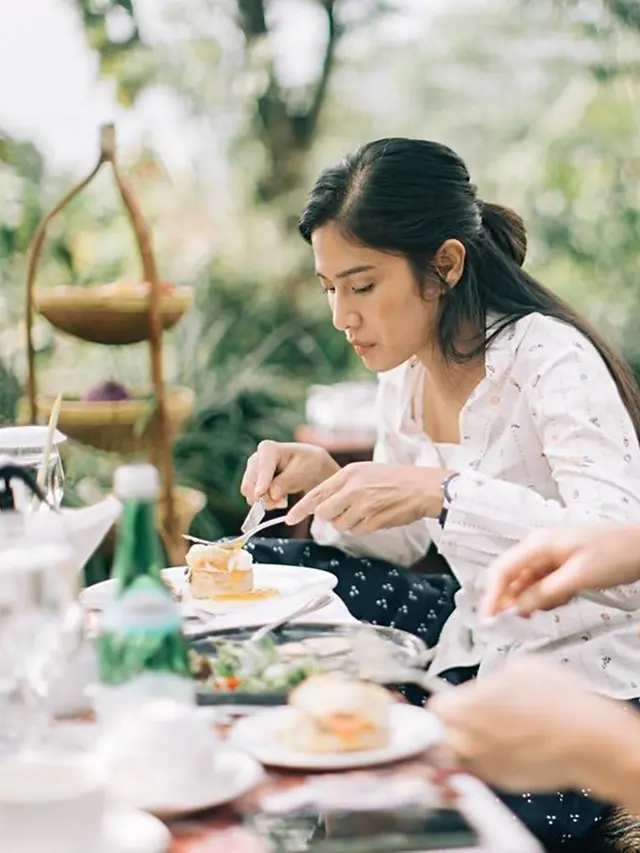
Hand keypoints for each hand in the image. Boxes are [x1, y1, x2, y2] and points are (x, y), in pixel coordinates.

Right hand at [240, 441, 339, 509]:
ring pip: (250, 494)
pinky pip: (254, 499)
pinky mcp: (253, 484)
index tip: (259, 494)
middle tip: (282, 504)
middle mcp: (255, 458)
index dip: (260, 481)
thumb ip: (286, 482)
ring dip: (266, 501)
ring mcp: (252, 471)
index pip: (262, 468)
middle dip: (263, 497)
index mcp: (268, 449)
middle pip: (249, 483)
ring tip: (284, 501)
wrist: (308, 466)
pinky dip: (266, 503)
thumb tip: (272, 495)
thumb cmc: (307, 464)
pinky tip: (280, 499)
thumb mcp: (302, 471)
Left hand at [285, 462, 448, 532]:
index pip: (317, 494)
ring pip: (340, 525)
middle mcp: (354, 488)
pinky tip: (375, 516)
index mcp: (349, 473)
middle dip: (329, 517)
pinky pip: (357, 531)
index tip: (290, 518)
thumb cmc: (394, 479)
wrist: (423, 487)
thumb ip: (342, 486)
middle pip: (324, 513)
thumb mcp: (365, 472)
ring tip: (366, 510)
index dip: (301, 509)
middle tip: (342, 512)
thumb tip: (321, 504)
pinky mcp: (374, 521)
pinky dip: (361, 528)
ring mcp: (364, 506)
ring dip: (348, 523)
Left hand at [429, 657, 631, 793]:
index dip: (446, 701)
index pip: (433, 708)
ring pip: (459, 758)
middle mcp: (466, 741)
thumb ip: (491, 679)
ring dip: (465, 747)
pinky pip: (484, 772)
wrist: (587, 739)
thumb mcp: (517, 667)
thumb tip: (490, 686)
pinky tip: (510, 747)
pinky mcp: (503, 783)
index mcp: (462, 709)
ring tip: (488, 734)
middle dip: (449, 727)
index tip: (454, 700)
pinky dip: (490, 761)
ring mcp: (483, 765)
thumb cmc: (556, 701)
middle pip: (439, 736)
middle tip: (468, 718)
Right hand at [482, 523, 639, 617]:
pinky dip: (546, 597)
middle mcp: (538, 549)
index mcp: (538, 545)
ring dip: (532, 601)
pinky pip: (542, 585)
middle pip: (510, 578)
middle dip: (511, 601)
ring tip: (551, 607)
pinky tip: (562, 601)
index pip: (501, 570)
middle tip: (517, 623)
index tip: (488, 621)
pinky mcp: (560, 565)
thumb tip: (518, 608)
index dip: (491, 596)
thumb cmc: (616, 553)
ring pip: (526, 584)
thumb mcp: (578, 577)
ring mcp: (549, 557)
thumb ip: (545, 593)